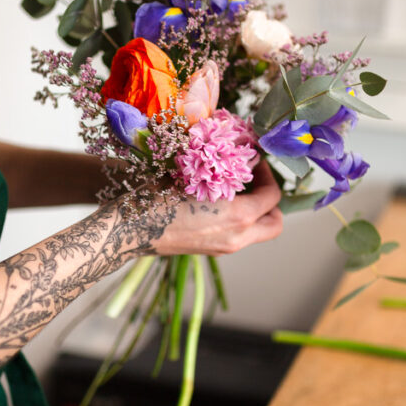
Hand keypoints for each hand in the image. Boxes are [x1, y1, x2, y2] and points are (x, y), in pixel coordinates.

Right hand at [152, 159, 282, 256]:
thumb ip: (222, 168)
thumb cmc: (158, 198)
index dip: (269, 175)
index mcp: (238, 217)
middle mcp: (237, 237)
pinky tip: (218, 202)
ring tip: (237, 190)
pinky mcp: (212, 251)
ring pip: (257, 232)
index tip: (255, 162)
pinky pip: (239, 236)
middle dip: (271, 202)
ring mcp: (224, 248)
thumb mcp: (193, 174)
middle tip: (256, 182)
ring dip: (255, 211)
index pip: (272, 197)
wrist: (131, 229)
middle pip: (274, 224)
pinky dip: (239, 220)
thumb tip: (238, 154)